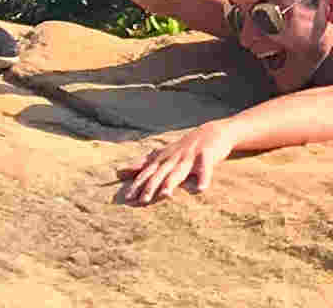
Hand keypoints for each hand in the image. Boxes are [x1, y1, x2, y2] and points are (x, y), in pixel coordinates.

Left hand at [116, 122, 240, 204]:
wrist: (214, 131)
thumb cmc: (186, 147)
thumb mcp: (163, 153)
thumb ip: (143, 163)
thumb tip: (119, 171)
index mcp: (164, 158)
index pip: (148, 173)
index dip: (137, 184)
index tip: (127, 198)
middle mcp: (174, 157)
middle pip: (161, 174)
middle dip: (151, 186)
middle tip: (142, 201)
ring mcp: (190, 156)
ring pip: (179, 171)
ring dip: (172, 182)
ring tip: (165, 195)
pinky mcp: (207, 155)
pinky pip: (205, 168)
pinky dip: (204, 178)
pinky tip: (201, 189)